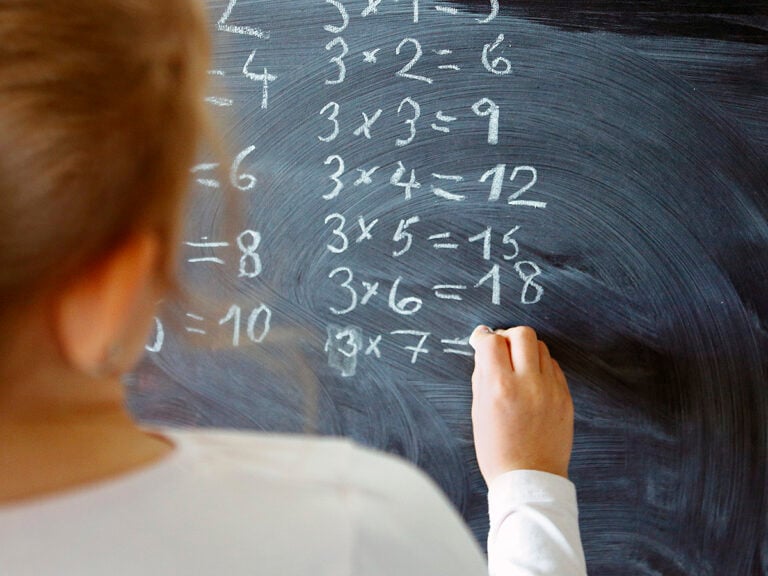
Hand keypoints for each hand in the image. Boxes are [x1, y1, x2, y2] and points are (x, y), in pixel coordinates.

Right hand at [469, 325, 573, 484]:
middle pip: (522, 334)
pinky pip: (553, 366)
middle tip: (500, 348)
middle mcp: (528, 384)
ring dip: (525, 350)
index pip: (492, 342)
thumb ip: (482, 377)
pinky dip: (540, 366)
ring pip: (541, 346)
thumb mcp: (479, 412)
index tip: (480, 339)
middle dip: (507, 336)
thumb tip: (484, 351)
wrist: (530, 479)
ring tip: (516, 366)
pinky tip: (531, 381)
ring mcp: (551, 390)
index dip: (483, 337)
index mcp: (500, 388)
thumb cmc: (498, 451)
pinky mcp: (565, 397)